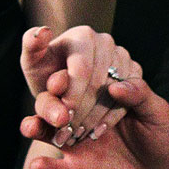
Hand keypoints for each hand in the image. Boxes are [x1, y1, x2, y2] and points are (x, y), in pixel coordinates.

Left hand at [19, 26, 137, 147]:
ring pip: (114, 93)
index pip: (82, 70)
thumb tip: (46, 33)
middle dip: (81, 111)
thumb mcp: (34, 62)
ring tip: (78, 135)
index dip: (72, 97)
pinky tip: (95, 131)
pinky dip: (111, 118)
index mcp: (82, 35)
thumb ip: (32, 47)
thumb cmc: (46, 73)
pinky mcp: (135, 73)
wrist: (65, 88)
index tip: (61, 119)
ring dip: (95, 118)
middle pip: (99, 83)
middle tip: (67, 133)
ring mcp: (123, 56)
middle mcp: (105, 42)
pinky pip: (129, 100)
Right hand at [20, 74, 168, 168]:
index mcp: (101, 97)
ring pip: (46, 132)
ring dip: (34, 126)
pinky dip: (43, 166)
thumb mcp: (158, 113)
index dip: (70, 77)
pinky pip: (53, 168)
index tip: (63, 76)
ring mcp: (75, 144)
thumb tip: (116, 85)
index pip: (80, 81)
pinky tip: (38, 166)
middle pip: (56, 103)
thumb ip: (140, 96)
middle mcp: (82, 116)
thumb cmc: (164, 139)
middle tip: (53, 100)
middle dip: (49, 100)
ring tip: (29, 127)